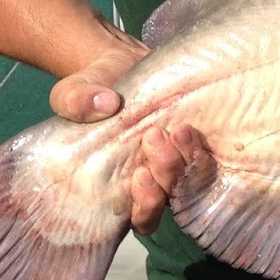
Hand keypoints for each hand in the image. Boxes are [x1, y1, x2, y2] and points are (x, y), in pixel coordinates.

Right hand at [50, 47, 202, 233]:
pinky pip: (206, 157)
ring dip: (187, 162)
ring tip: (177, 131)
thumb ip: (75, 101)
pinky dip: (199, 147)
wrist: (121, 62)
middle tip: (154, 139)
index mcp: (119, 185)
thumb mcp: (73, 92)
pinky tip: (188, 129)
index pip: (138, 216)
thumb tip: (105, 104)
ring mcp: (175, 161)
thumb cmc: (93, 88)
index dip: (144, 208)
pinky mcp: (193, 142)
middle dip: (167, 176)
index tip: (140, 178)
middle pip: (169, 201)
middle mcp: (151, 179)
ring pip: (191, 181)